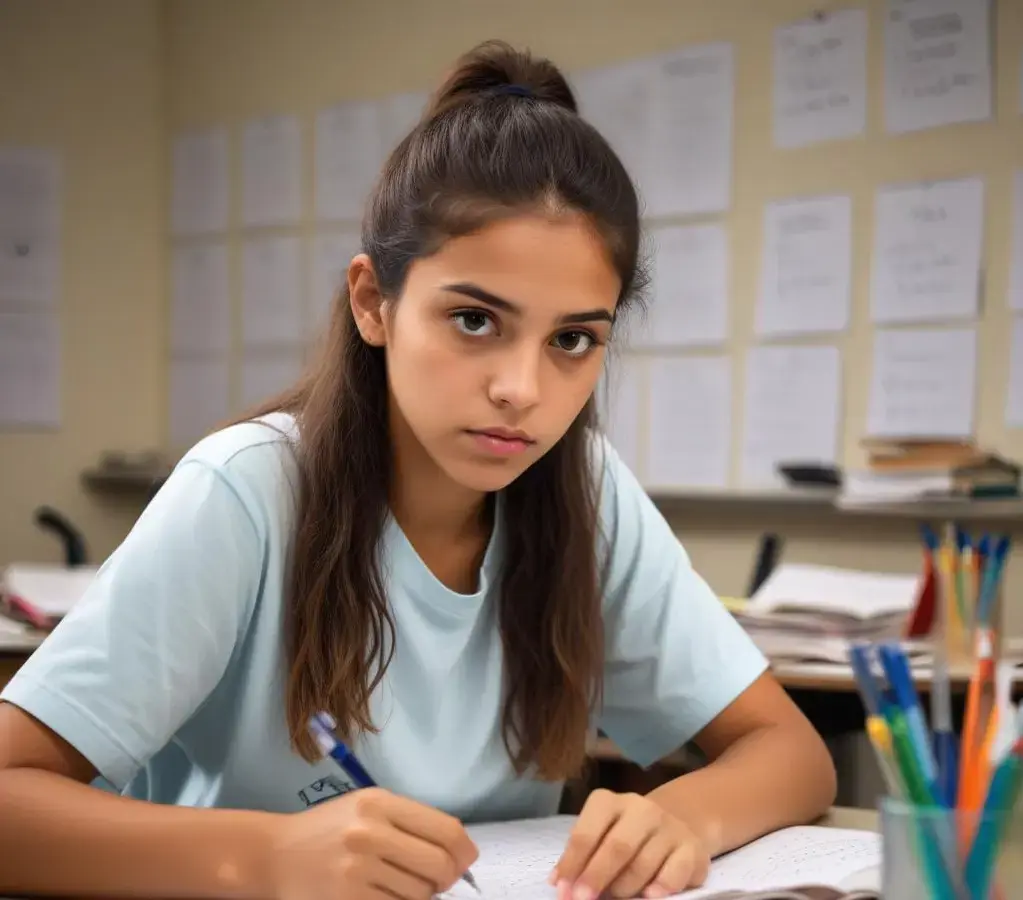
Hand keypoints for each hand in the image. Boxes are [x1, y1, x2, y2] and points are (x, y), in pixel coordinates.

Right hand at [270, 787, 478, 899]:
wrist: (274, 853)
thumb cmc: (329, 829)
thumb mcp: (368, 808)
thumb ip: (410, 823)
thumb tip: (459, 853)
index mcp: (380, 803)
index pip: (446, 830)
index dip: (465, 851)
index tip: (465, 862)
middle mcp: (370, 832)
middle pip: (439, 865)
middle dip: (447, 878)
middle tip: (440, 881)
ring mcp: (357, 869)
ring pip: (419, 894)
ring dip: (419, 895)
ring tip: (399, 884)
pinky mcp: (347, 899)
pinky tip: (385, 895)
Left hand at [550, 789, 709, 899]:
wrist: (674, 824)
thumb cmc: (625, 836)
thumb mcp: (600, 836)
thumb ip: (584, 856)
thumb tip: (559, 883)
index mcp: (609, 802)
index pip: (586, 833)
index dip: (572, 864)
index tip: (562, 890)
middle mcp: (641, 808)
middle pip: (616, 847)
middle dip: (596, 878)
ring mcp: (669, 827)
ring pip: (643, 865)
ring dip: (625, 889)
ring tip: (616, 897)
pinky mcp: (692, 848)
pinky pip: (673, 874)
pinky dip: (659, 888)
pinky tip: (649, 896)